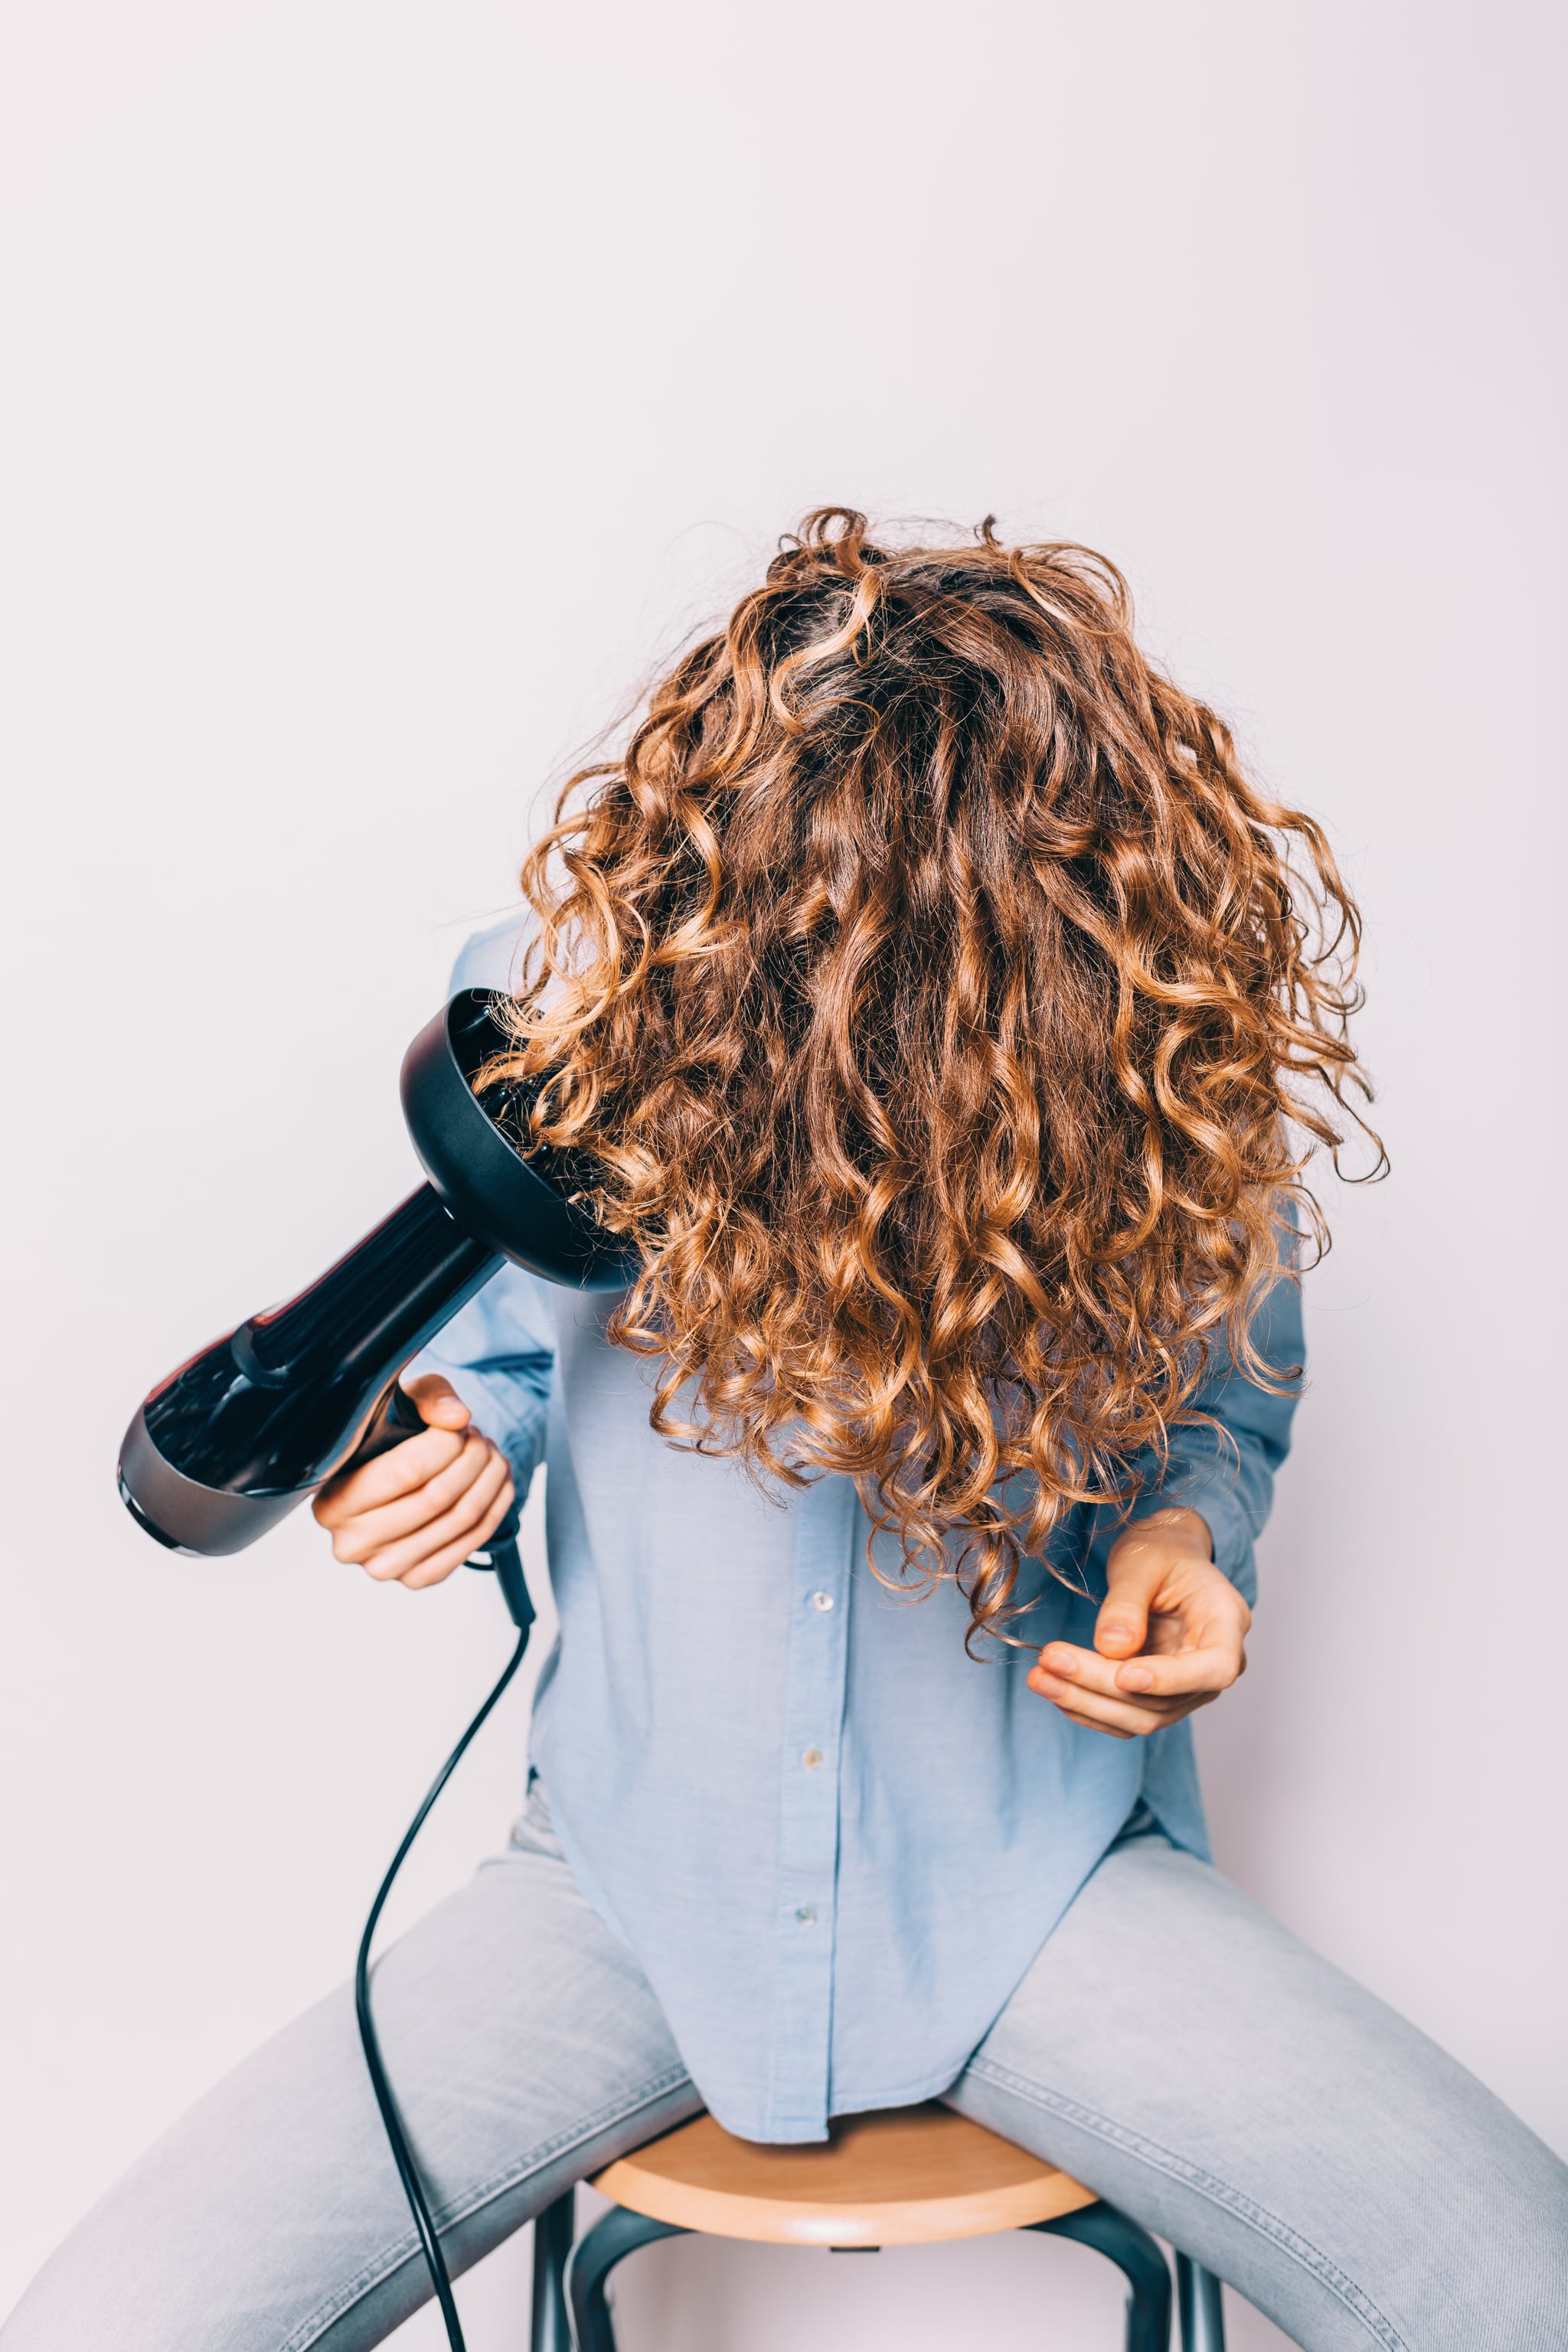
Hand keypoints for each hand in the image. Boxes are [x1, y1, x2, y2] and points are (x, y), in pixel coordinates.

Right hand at [312, 1375, 514, 1590]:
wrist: (391, 1479)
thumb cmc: (387, 1440)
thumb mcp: (398, 1403)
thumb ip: (427, 1398)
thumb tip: (457, 1417)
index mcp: (331, 1501)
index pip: (405, 1472)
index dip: (446, 1443)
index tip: (459, 1425)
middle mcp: (351, 1543)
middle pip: (437, 1497)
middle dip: (472, 1458)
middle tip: (480, 1438)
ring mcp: (385, 1567)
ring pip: (460, 1518)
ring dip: (489, 1479)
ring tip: (490, 1454)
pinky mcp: (418, 1578)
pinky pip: (472, 1542)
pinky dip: (496, 1506)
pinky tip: (498, 1481)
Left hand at [1026, 1508, 1249, 1738]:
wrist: (1159, 1558)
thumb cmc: (1159, 1551)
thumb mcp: (1142, 1560)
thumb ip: (1128, 1603)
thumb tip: (1112, 1648)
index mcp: (1227, 1622)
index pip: (1214, 1668)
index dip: (1170, 1680)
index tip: (1123, 1675)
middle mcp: (1215, 1663)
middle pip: (1165, 1699)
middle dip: (1102, 1687)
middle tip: (1049, 1663)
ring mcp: (1188, 1687)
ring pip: (1142, 1716)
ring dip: (1085, 1703)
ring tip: (1038, 1677)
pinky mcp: (1159, 1697)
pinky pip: (1125, 1715)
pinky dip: (1087, 1707)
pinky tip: (1053, 1686)